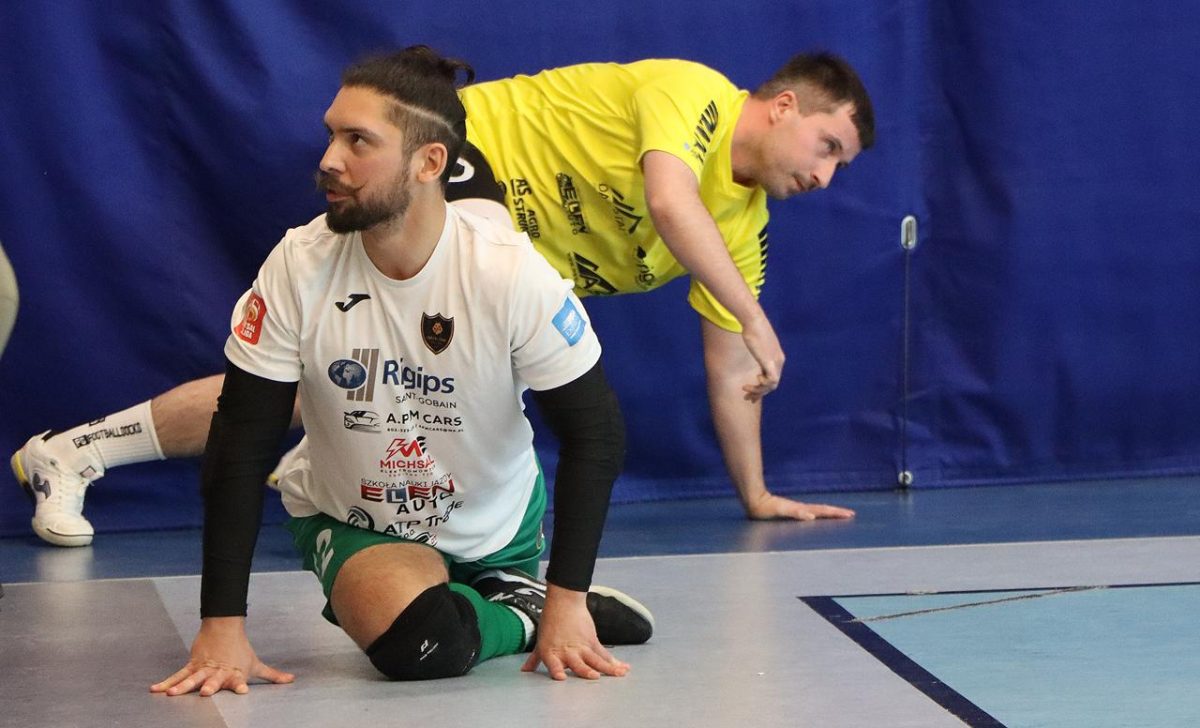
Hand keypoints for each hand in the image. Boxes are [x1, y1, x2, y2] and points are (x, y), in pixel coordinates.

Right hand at [150, 616, 294, 696]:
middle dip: (210, 685)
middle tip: (206, 692)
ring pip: (192, 678)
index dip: (240, 685)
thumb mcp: (256, 664)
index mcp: (235, 673)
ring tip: (173, 694)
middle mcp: (219, 672)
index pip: (239, 680)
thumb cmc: (241, 650)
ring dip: (183, 686)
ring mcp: (204, 668)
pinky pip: (178, 675)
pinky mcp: (192, 664)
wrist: (224, 627)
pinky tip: (155, 690)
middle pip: (214, 680)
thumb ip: (272, 675)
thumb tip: (291, 680)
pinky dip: (167, 682)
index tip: (243, 691)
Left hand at [522, 584, 630, 680]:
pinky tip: (623, 668)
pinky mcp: (592, 641)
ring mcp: (581, 646)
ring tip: (618, 674)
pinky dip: (614, 662)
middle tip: (594, 677)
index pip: (552, 664)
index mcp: (550, 653)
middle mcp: (567, 651)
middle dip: (586, 671)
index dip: (557, 670)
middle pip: (577, 663)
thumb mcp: (541, 642)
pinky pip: (604, 653)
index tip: (561, 678)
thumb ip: (535, 659)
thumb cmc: (550, 624)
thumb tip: (525, 671)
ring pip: (595, 659)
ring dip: (607, 668)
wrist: (564, 602)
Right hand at [739, 314, 784, 401]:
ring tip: (746, 388)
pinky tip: (754, 380)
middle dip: (760, 392)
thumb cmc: (752, 328)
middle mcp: (780, 361)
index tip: (751, 390)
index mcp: (778, 357)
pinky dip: (762, 385)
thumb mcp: (757, 343)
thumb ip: (758, 351)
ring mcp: (776, 362)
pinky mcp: (770, 362)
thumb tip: (751, 351)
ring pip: (772, 386)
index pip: (774, 378)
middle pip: (773, 384)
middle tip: (748, 396)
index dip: (763, 387)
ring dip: (758, 390)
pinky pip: (771, 381)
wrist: (753, 320)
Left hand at [745, 491, 855, 520]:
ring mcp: (797, 510)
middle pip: (823, 510)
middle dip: (837, 512)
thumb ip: (795, 512)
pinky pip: (809, 512)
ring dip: (829, 513)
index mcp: (802, 509)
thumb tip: (811, 515)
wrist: (754, 502)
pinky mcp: (791, 511)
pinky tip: (817, 516)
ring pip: (817, 510)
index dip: (836, 513)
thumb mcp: (781, 511)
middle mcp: (802, 509)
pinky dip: (817, 514)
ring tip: (840, 514)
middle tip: (851, 514)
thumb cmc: (766, 508)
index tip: (849, 514)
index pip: (823, 511)